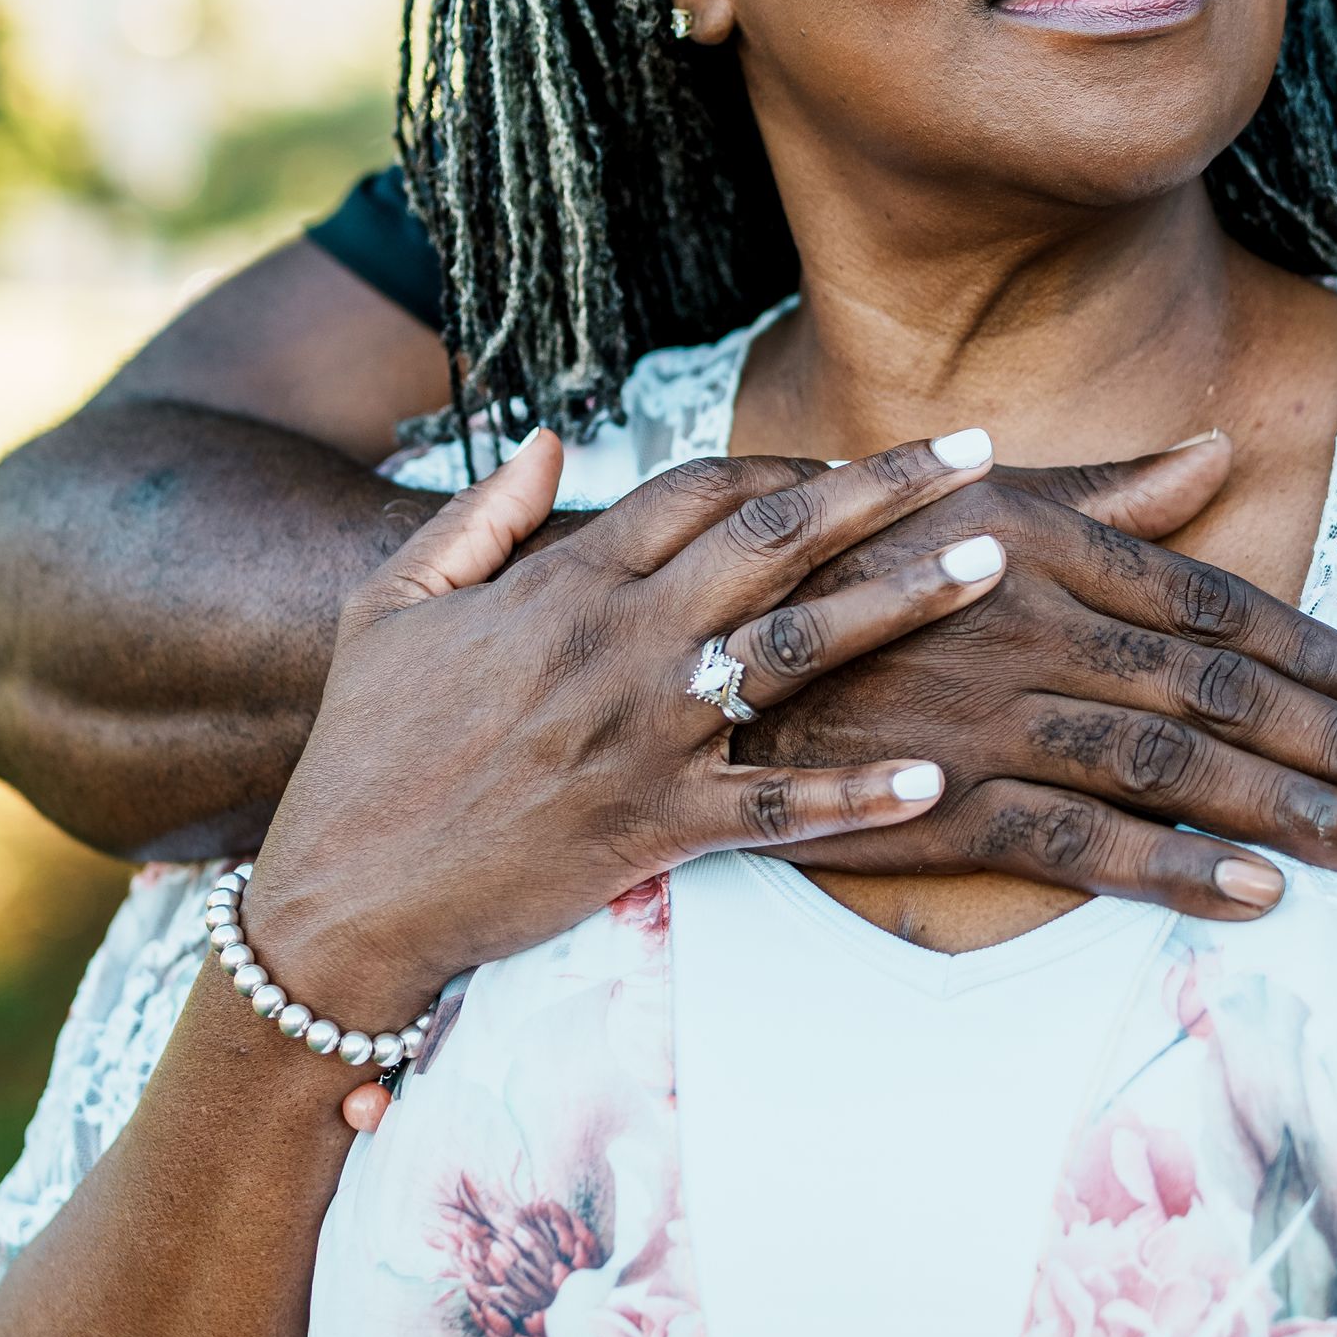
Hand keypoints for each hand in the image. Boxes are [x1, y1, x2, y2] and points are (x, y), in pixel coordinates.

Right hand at [240, 426, 1018, 1028]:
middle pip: (776, 541)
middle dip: (885, 489)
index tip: (855, 457)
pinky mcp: (655, 831)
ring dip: (907, 603)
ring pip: (800, 650)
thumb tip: (557, 439)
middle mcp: (619, 645)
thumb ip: (480, 516)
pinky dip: (859, 798)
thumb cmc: (362, 751)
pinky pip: (778, 810)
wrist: (341, 896)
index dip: (786, 461)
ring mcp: (644, 737)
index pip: (698, 489)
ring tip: (996, 563)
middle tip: (977, 453)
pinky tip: (939, 780)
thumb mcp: (392, 605)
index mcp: (563, 585)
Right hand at [736, 432, 1336, 915]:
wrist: (682, 651)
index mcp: (1047, 549)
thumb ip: (1105, 494)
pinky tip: (1258, 894)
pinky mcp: (944, 807)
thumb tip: (1217, 455)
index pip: (1214, 606)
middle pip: (1219, 695)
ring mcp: (990, 720)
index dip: (1316, 653)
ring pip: (1172, 772)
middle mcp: (1031, 627)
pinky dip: (1177, 872)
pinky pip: (1082, 846)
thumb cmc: (843, 569)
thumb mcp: (971, 504)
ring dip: (1289, 814)